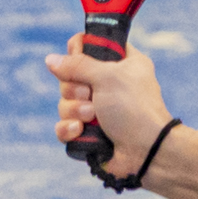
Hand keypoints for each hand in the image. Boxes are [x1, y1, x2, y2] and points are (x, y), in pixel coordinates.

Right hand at [43, 36, 173, 172]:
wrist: (147, 151)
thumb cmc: (134, 108)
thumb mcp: (108, 77)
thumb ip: (78, 65)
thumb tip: (50, 59)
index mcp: (122, 64)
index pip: (91, 47)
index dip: (79, 51)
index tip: (77, 57)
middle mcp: (108, 85)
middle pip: (70, 77)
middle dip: (74, 89)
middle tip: (89, 95)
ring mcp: (97, 111)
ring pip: (65, 103)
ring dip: (74, 110)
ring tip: (92, 117)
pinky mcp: (88, 133)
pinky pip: (64, 126)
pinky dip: (68, 129)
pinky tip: (79, 131)